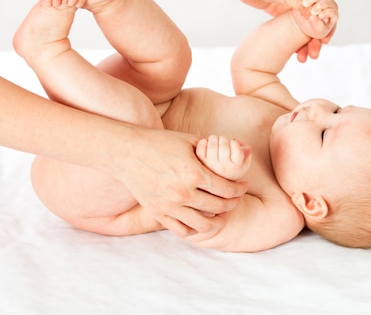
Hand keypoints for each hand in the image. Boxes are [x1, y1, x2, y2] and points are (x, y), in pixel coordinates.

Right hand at [110, 128, 248, 238]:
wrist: (126, 152)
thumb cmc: (159, 142)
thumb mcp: (188, 140)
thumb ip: (210, 151)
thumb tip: (233, 152)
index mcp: (194, 173)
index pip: (227, 189)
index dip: (239, 189)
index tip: (243, 186)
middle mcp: (183, 193)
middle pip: (219, 207)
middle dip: (232, 203)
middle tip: (236, 198)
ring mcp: (169, 206)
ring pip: (203, 225)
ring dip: (217, 222)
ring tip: (222, 215)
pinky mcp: (158, 213)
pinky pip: (182, 230)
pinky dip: (195, 229)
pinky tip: (200, 220)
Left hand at [196, 135, 251, 180]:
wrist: (218, 181)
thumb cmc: (233, 166)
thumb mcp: (244, 161)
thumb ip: (246, 152)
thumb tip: (235, 141)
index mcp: (236, 168)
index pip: (237, 152)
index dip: (235, 144)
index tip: (234, 143)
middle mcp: (223, 169)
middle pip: (224, 146)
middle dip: (224, 139)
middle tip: (223, 141)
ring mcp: (211, 166)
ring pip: (212, 145)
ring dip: (214, 138)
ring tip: (216, 141)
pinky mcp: (200, 162)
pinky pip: (201, 147)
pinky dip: (204, 141)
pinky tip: (207, 144)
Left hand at [222, 0, 336, 61]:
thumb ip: (301, 8)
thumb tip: (318, 23)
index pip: (327, 6)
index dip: (328, 24)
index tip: (324, 41)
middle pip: (317, 17)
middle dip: (318, 36)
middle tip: (315, 53)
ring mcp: (290, 1)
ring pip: (305, 24)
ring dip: (306, 40)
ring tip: (304, 58)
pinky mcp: (278, 8)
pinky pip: (291, 26)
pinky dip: (294, 38)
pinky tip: (294, 52)